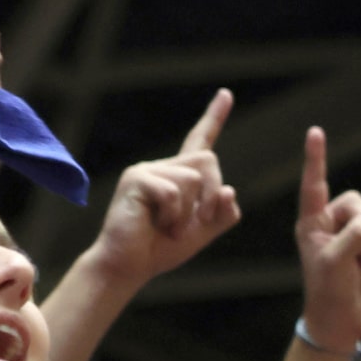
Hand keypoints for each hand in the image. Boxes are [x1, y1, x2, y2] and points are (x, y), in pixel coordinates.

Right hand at [87, 91, 242, 289]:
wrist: (130, 266)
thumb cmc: (161, 249)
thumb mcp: (202, 232)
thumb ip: (223, 214)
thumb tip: (230, 190)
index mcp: (179, 176)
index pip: (200, 141)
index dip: (215, 118)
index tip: (227, 94)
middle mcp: (162, 167)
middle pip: (208, 160)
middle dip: (212, 194)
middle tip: (198, 221)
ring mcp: (147, 170)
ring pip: (193, 179)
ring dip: (189, 213)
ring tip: (168, 227)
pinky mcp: (135, 179)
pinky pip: (173, 193)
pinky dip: (173, 216)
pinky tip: (157, 224)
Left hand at [294, 127, 360, 352]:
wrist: (343, 322)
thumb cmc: (328, 292)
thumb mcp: (336, 262)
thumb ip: (356, 235)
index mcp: (311, 223)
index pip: (314, 185)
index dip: (316, 158)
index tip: (315, 131)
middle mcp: (331, 224)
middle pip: (357, 202)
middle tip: (357, 252)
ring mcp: (353, 235)